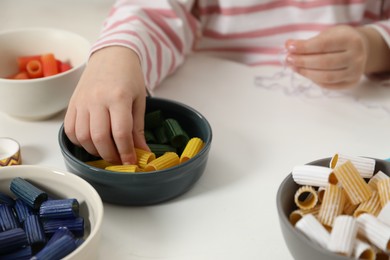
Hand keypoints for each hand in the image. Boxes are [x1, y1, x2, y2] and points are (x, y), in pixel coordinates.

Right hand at [64, 46, 149, 163]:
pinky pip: (70, 129)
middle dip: (110, 155)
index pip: (121, 133)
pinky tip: (91, 142)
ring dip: (95, 150)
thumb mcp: (139, 100)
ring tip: (106, 151)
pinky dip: (79, 141)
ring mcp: (82, 101)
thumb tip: (142, 151)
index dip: (126, 152)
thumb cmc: (129, 77)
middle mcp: (97, 99)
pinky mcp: (72, 103)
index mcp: (118, 97)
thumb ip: (138, 128)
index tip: (131, 162)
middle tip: (119, 160)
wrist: (111, 56)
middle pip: (99, 137)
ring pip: (82, 136)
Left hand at [285, 25, 368, 88]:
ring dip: (306, 73)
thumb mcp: (327, 34)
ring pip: (326, 77)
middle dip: (303, 61)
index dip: (304, 47)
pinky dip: (314, 80)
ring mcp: (355, 71)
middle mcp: (356, 56)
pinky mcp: (351, 82)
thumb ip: (309, 41)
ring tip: (294, 67)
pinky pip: (328, 85)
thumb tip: (288, 45)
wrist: (362, 49)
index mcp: (351, 39)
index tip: (289, 47)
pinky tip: (306, 73)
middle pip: (324, 62)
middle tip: (288, 59)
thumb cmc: (339, 40)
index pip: (323, 45)